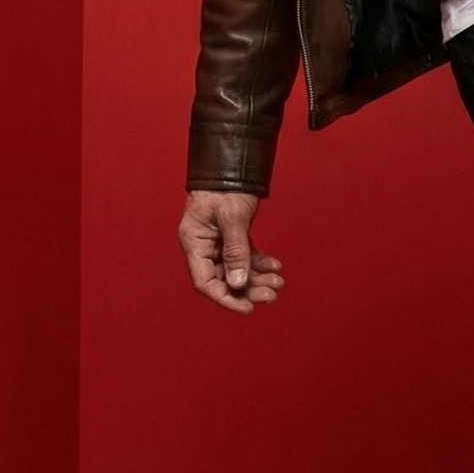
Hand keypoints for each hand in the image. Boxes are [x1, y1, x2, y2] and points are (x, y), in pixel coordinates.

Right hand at [178, 190, 284, 314]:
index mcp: (194, 242)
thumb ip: (236, 251)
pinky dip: (260, 263)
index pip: (205, 282)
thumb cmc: (226, 186)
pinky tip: (275, 266)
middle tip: (272, 294)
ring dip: (258, 278)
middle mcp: (204, 246)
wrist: (233, 163)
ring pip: (238, 270)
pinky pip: (246, 257)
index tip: (248, 309)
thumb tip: (239, 282)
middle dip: (249, 289)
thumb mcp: (232, 218)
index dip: (225, 299)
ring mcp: (218, 242)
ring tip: (279, 281)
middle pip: (224, 279)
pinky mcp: (233, 236)